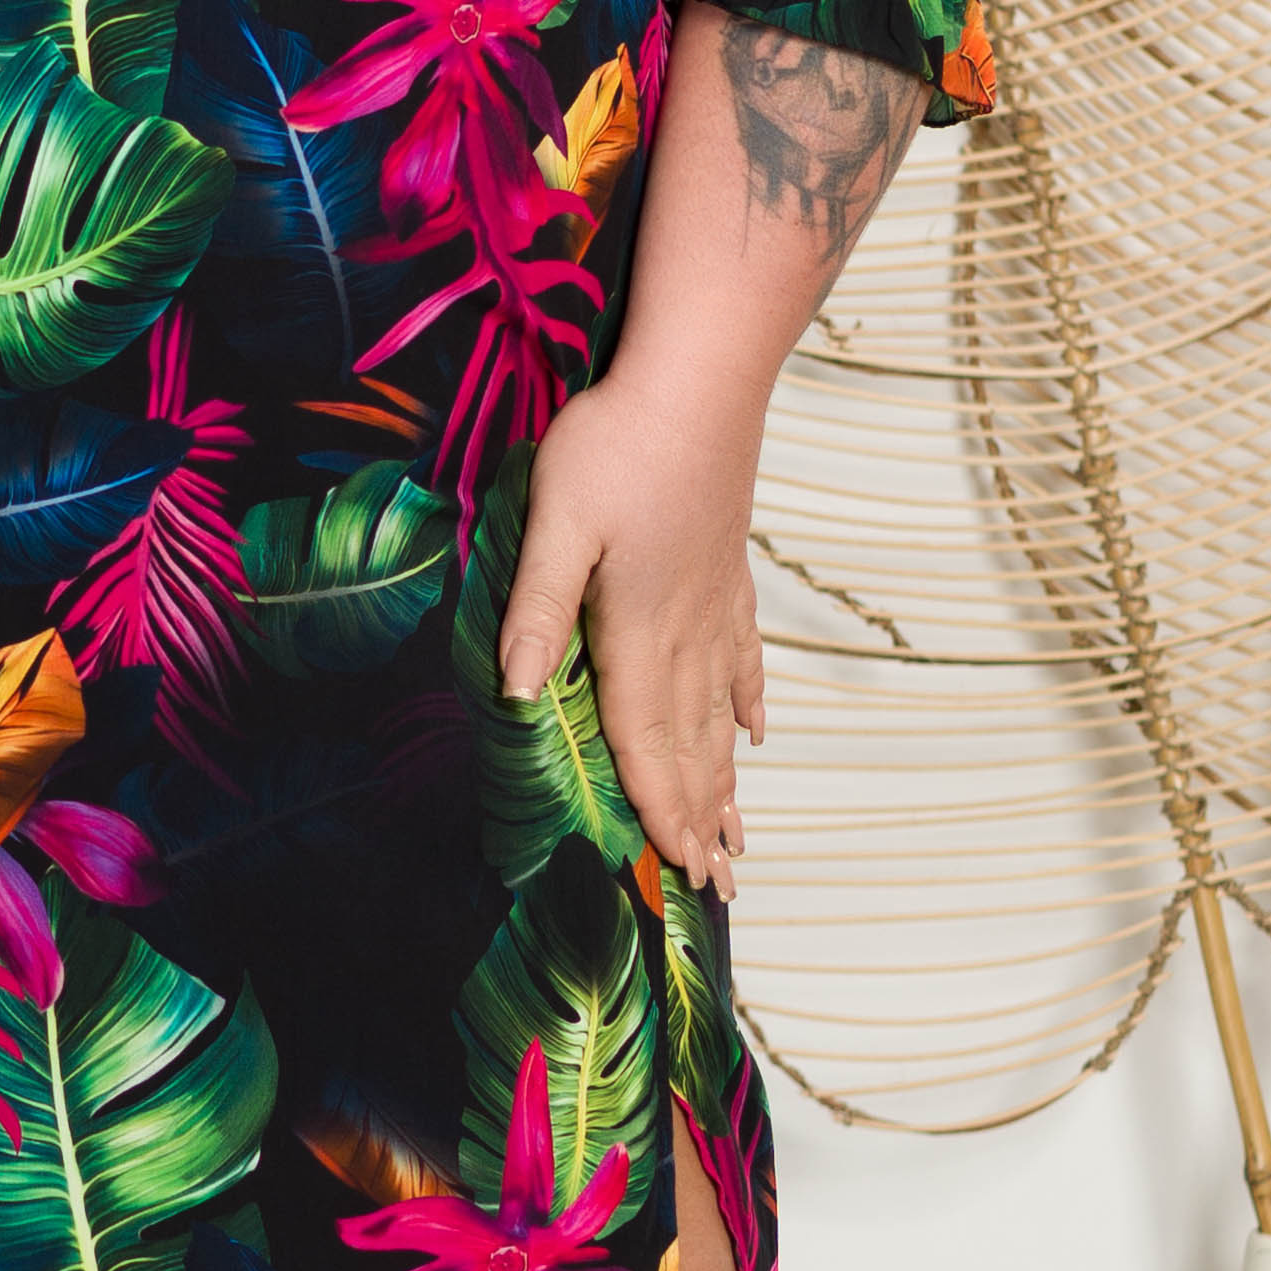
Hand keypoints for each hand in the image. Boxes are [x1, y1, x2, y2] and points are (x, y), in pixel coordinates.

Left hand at [497, 374, 764, 896]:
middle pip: (693, 746)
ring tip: (740, 839)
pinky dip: (745, 704)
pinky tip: (753, 734)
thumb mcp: (559, 521)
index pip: (644, 741)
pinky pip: (742, 660)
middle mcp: (688, 634)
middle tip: (719, 888)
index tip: (675, 872)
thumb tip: (516, 696)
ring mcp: (716, 606)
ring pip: (722, 716)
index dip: (657, 810)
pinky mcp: (727, 574)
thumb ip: (539, 609)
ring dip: (727, 782)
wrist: (699, 381)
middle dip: (701, 821)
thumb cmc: (617, 443)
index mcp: (640, 631)